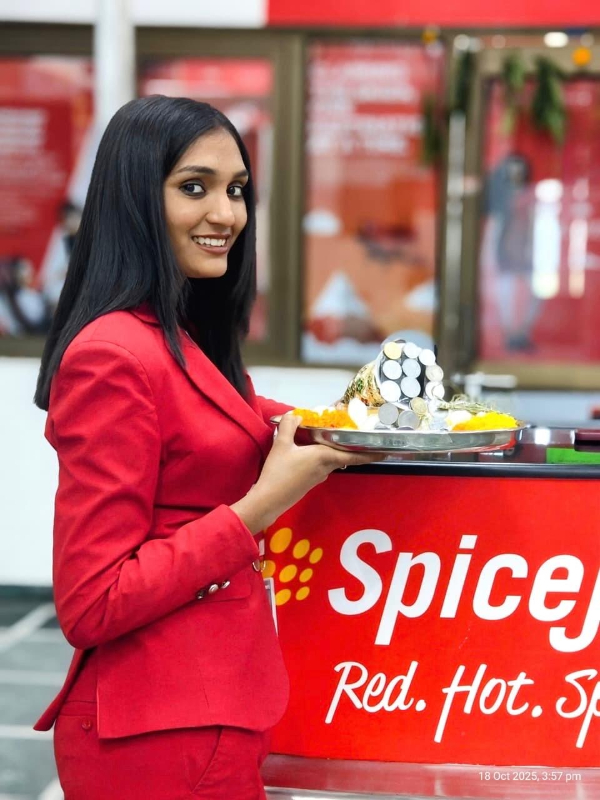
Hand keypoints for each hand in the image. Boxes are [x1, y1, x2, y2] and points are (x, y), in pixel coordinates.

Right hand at [231, 413, 379, 532]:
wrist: (269, 500)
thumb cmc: (278, 472)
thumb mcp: (281, 445)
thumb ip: (289, 426)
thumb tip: (295, 414)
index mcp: (324, 456)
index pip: (353, 454)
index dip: (370, 454)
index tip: (385, 451)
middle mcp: (326, 467)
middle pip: (344, 456)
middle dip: (351, 447)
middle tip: (356, 436)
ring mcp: (319, 477)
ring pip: (332, 460)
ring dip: (335, 451)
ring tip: (331, 438)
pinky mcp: (311, 482)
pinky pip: (322, 466)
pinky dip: (323, 457)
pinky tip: (311, 451)